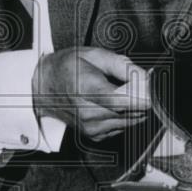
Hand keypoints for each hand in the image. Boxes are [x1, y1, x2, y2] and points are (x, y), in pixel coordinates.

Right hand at [32, 47, 149, 141]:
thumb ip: (122, 65)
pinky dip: (122, 115)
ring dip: (132, 106)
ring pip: (132, 120)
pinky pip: (123, 126)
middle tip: (128, 81)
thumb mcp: (93, 55)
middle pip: (133, 110)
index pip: (125, 100)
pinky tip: (109, 103)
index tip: (148, 83)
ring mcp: (91, 127)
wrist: (43, 87)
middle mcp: (88, 112)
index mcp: (86, 89)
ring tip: (115, 90)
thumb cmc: (67, 68)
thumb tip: (145, 78)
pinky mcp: (94, 135)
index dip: (143, 92)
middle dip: (139, 96)